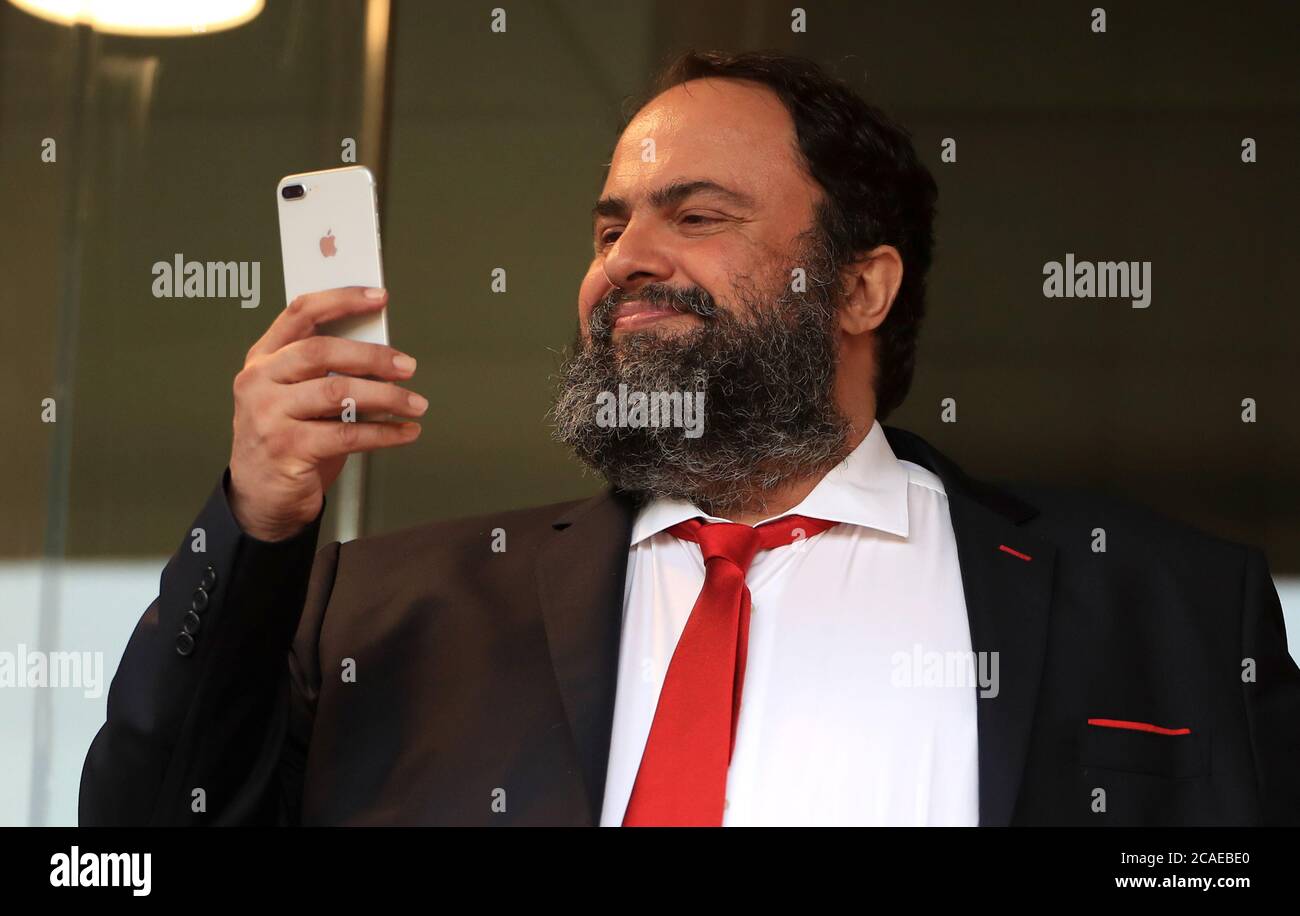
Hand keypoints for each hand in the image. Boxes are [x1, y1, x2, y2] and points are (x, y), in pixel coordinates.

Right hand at [228, 286, 424, 540]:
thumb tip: (381, 353)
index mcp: (262, 359)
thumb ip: (324, 372)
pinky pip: (348, 435)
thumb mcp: (295, 396)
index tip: (378, 297)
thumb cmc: (286, 440)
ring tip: (415, 404)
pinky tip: (405, 432)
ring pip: (339, 393)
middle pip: (322, 351)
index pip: (300, 313)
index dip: (341, 300)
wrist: (261, 498)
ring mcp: (269, 415)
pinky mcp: (287, 449)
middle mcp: (259, 382)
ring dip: (388, 398)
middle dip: (374, 357)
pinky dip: (385, 433)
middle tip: (408, 366)